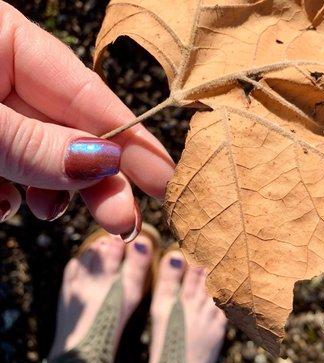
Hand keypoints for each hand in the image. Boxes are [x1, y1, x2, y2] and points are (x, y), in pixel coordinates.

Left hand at [0, 2, 174, 239]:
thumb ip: (34, 143)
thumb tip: (103, 161)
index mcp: (5, 41)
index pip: (89, 93)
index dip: (130, 139)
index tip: (165, 177)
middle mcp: (3, 75)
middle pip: (72, 132)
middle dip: (98, 180)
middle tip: (122, 220)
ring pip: (43, 158)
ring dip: (50, 192)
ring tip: (44, 210)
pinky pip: (11, 172)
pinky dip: (12, 195)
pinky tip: (1, 201)